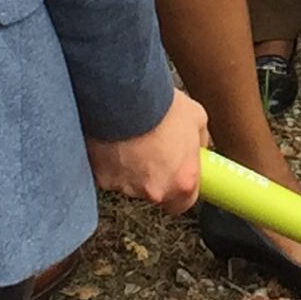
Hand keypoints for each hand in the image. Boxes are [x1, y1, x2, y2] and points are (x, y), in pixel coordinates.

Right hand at [86, 91, 209, 207]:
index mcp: (182, 181)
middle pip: (154, 192)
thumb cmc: (161, 105)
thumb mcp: (196, 118)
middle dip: (153, 175)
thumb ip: (199, 141)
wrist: (126, 95)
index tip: (176, 177)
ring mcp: (126, 186)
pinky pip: (107, 173)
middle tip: (151, 149)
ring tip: (131, 139)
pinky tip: (113, 141)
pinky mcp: (101, 178)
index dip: (179, 190)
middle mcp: (155, 190)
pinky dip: (109, 162)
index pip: (183, 204)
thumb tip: (198, 146)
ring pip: (129, 183)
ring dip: (130, 167)